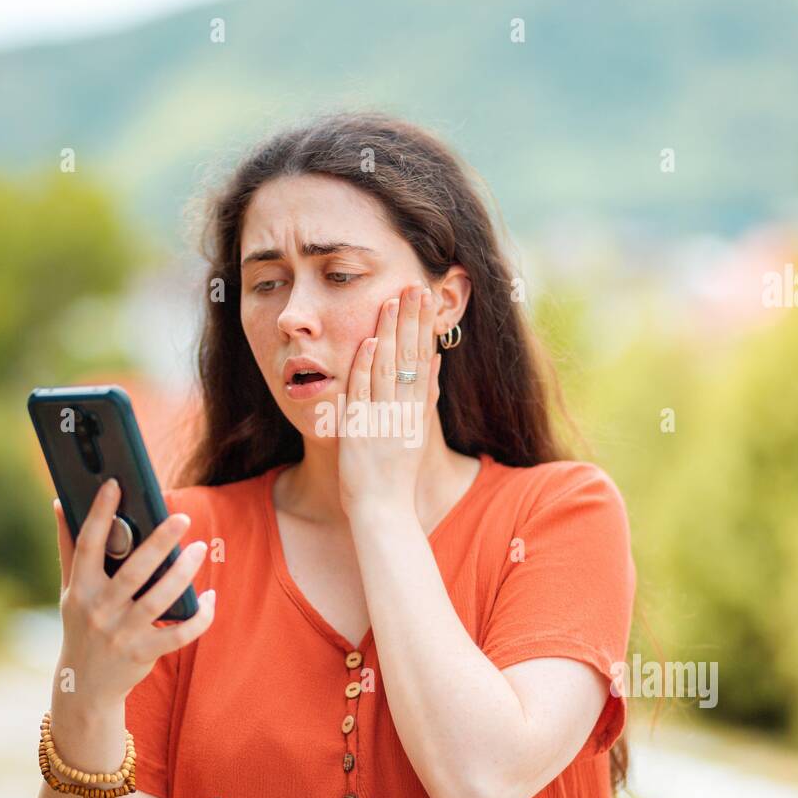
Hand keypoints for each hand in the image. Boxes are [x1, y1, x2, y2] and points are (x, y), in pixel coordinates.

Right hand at [50, 479, 214, 712]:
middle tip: (182, 519)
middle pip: (133, 571)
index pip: (87, 544)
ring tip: (200, 549)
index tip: (114, 484)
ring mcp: (121, 633)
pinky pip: (178, 634)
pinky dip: (199, 617)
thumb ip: (69, 548)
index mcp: (80, 588)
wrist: (84, 686)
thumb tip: (60, 503)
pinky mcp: (143, 653)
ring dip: (183, 574)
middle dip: (158, 543)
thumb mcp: (69, 590)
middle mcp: (99, 609)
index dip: (99, 513)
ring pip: (158, 599)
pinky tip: (210, 598)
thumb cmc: (81, 625)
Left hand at [337, 279, 442, 517]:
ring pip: (387, 369)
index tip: (424, 296)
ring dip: (389, 334)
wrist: (384, 512)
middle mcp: (404, 412)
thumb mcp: (418, 432)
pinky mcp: (361, 430)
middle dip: (411, 320)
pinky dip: (366, 368)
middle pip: (409, 358)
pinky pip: (364, 394)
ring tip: (392, 302)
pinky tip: (369, 343)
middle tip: (413, 286)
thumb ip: (425, 397)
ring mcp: (383, 420)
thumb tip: (435, 362)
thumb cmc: (397, 477)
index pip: (423, 359)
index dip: (423, 326)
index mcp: (418, 410)